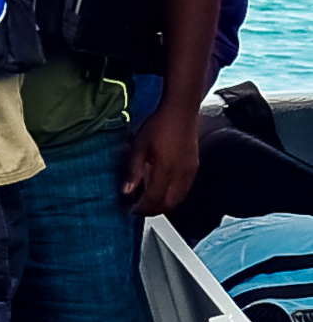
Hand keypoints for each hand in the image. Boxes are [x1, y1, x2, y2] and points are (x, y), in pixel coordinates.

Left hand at [127, 96, 207, 213]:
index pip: (154, 199)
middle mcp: (180, 174)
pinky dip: (174, 196)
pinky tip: (163, 191)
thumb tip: (127, 190)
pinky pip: (185, 190)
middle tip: (139, 209)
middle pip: (168, 204)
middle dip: (153, 210)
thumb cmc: (158, 124)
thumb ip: (133, 171)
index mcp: (165, 169)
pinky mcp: (194, 167)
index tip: (131, 209)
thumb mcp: (138, 147)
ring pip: (179, 199)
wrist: (181, 111)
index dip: (142, 208)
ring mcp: (190, 171)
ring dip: (164, 204)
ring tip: (149, 202)